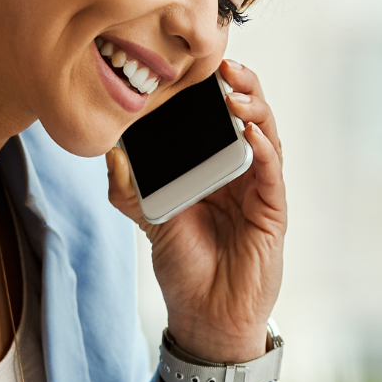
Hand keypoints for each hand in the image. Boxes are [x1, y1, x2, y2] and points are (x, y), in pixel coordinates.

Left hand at [107, 59, 284, 381]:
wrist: (204, 317)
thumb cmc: (185, 267)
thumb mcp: (150, 221)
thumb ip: (130, 189)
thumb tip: (109, 152)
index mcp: (212, 168)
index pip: (215, 119)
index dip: (208, 91)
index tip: (191, 65)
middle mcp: (239, 173)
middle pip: (246, 116)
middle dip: (237, 86)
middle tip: (221, 65)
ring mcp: (259, 190)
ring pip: (266, 135)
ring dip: (254, 108)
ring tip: (236, 88)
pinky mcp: (272, 212)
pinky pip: (272, 172)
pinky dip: (264, 149)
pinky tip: (250, 131)